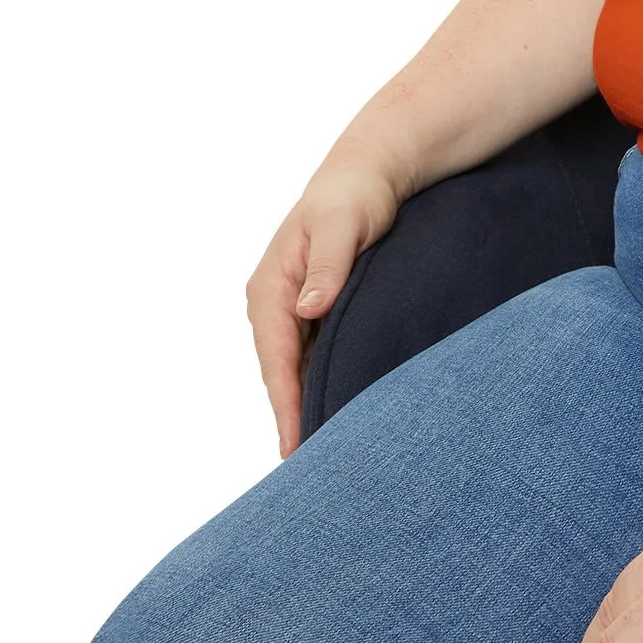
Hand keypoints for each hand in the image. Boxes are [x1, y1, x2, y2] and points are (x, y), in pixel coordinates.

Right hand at [245, 150, 409, 458]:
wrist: (373, 170)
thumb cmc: (356, 195)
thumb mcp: (342, 224)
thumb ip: (328, 266)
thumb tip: (307, 308)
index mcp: (269, 289)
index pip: (275, 360)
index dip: (285, 406)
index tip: (294, 448)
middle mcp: (274, 304)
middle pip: (282, 373)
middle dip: (294, 416)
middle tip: (311, 471)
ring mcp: (294, 308)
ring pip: (298, 368)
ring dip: (308, 403)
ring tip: (327, 454)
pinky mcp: (317, 308)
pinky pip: (315, 354)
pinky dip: (323, 381)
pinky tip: (342, 408)